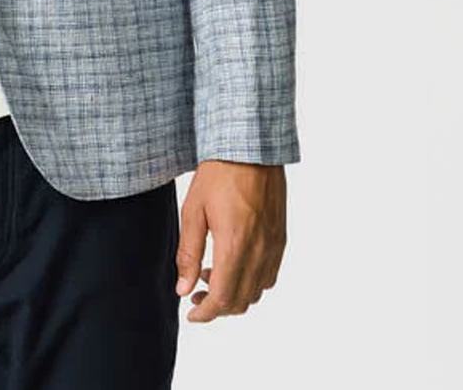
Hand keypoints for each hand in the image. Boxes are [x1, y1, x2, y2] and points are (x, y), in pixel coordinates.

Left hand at [174, 160, 286, 321]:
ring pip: (257, 291)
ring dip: (234, 294)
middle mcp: (259, 251)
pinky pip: (269, 275)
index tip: (191, 314)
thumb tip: (182, 288)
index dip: (205, 313)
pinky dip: (251, 282)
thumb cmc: (219, 173)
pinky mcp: (280, 238)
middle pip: (241, 301)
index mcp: (235, 245)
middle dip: (217, 306)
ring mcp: (274, 246)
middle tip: (195, 294)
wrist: (250, 148)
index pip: (222, 298)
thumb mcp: (193, 210)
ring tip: (211, 275)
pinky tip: (234, 264)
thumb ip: (188, 253)